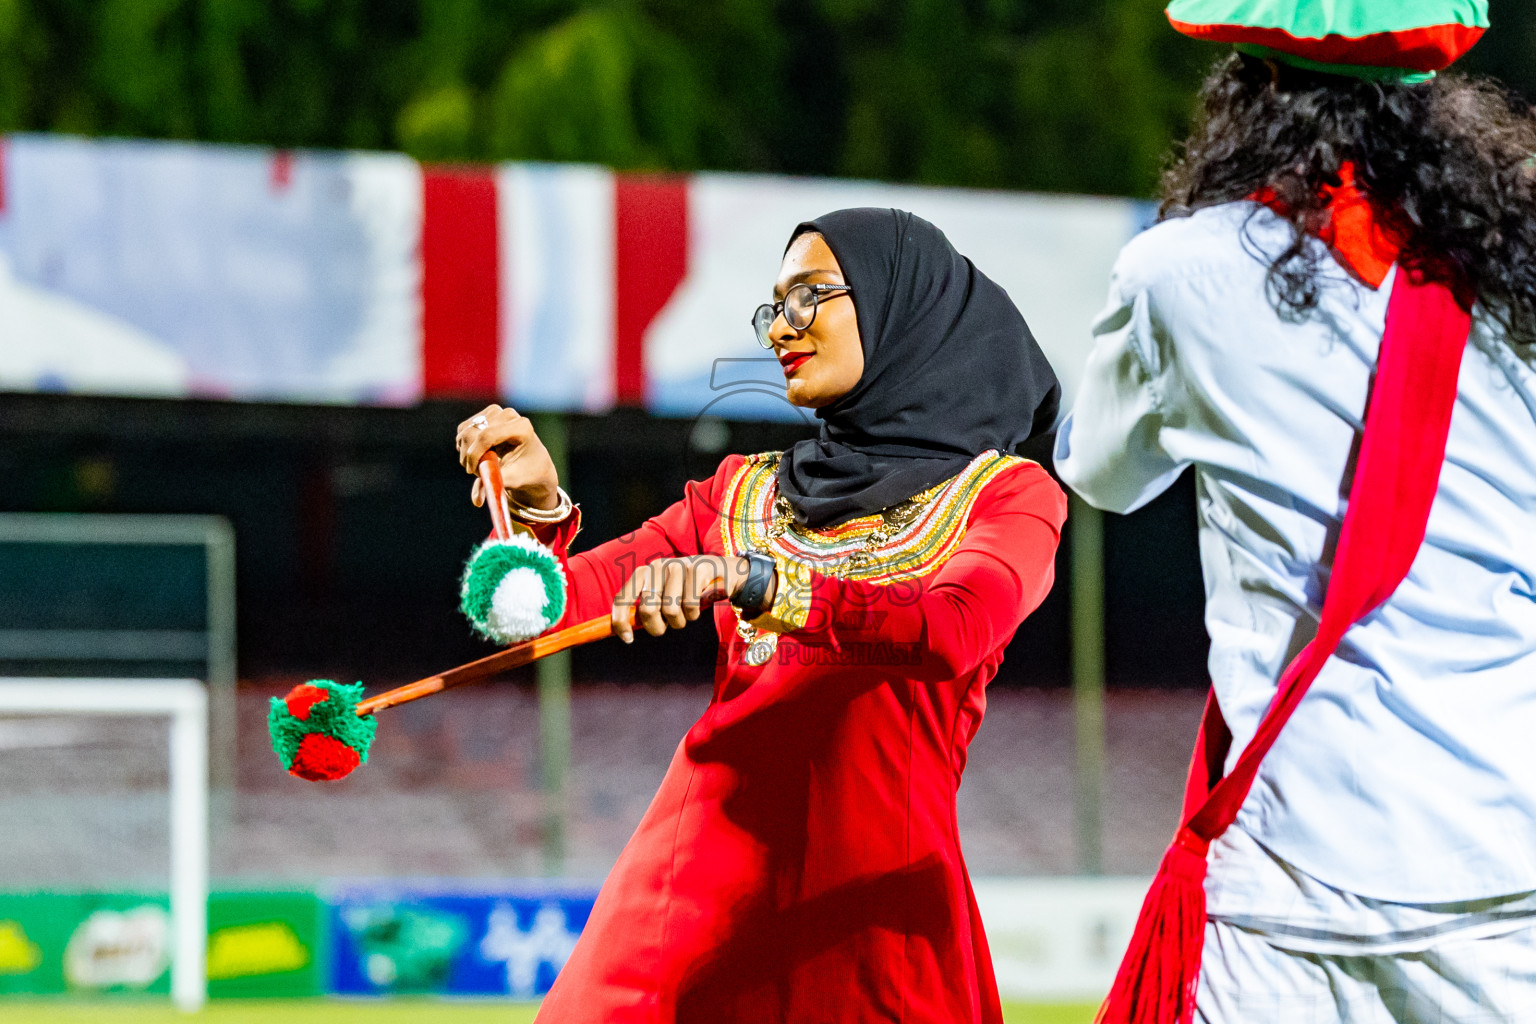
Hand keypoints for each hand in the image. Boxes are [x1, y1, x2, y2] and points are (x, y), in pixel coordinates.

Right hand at [456, 405, 559, 510]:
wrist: (533, 463)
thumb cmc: (526, 472)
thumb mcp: (514, 480)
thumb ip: (494, 485)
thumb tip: (477, 501)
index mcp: (522, 428)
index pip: (486, 436)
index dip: (474, 454)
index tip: (472, 472)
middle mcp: (509, 415)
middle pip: (472, 432)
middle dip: (469, 455)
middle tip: (477, 472)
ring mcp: (497, 412)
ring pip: (465, 431)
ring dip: (467, 452)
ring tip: (482, 465)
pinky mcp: (486, 415)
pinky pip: (463, 430)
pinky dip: (465, 446)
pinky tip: (480, 454)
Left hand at [612, 554, 764, 642]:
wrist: (724, 573)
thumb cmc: (689, 590)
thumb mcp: (664, 597)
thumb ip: (646, 609)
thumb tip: (625, 630)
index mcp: (644, 572)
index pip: (623, 598)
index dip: (620, 621)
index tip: (628, 639)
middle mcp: (657, 566)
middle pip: (647, 610)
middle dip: (658, 626)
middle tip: (668, 625)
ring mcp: (677, 566)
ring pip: (670, 610)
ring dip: (679, 621)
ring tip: (686, 613)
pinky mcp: (697, 570)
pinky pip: (690, 606)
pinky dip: (694, 614)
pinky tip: (700, 603)